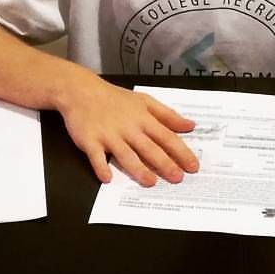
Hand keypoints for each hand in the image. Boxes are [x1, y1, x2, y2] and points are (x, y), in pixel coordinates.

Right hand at [56, 74, 198, 186]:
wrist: (81, 91)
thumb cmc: (115, 98)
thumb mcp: (144, 101)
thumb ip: (167, 115)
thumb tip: (190, 126)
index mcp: (143, 118)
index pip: (166, 137)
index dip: (181, 152)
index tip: (193, 166)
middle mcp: (128, 128)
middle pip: (149, 148)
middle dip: (164, 163)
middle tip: (178, 178)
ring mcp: (108, 135)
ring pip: (126, 154)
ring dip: (138, 169)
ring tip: (150, 182)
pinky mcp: (90, 140)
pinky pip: (96, 156)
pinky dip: (101, 167)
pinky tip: (107, 178)